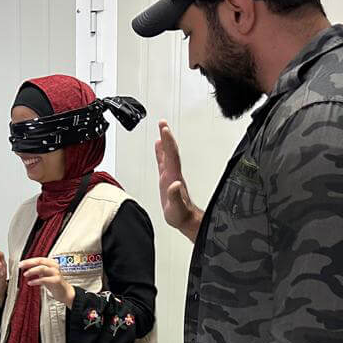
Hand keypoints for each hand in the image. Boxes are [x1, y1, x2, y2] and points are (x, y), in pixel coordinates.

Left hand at [18, 257, 74, 306]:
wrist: (64, 292)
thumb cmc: (54, 283)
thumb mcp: (44, 274)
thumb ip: (37, 270)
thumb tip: (25, 267)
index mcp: (51, 263)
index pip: (38, 259)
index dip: (29, 260)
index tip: (21, 263)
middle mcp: (54, 266)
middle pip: (40, 261)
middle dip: (29, 263)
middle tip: (21, 266)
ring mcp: (56, 273)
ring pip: (42, 268)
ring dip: (32, 271)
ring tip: (25, 274)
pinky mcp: (57, 280)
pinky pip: (44, 279)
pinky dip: (36, 281)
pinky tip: (30, 282)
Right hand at [155, 120, 202, 241]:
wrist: (184, 220)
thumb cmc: (180, 215)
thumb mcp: (176, 209)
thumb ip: (175, 196)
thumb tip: (174, 185)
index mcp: (173, 177)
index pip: (171, 156)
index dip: (168, 143)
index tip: (164, 130)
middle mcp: (172, 174)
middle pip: (170, 151)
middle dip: (166, 136)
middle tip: (162, 123)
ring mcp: (170, 175)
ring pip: (168, 154)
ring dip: (165, 141)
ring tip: (161, 130)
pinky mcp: (167, 179)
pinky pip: (163, 161)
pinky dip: (161, 152)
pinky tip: (158, 147)